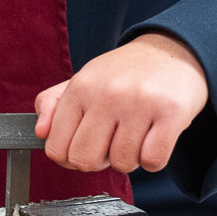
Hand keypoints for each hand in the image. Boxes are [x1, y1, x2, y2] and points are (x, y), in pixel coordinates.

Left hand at [35, 31, 207, 172]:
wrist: (175, 51)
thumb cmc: (128, 72)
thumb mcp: (86, 79)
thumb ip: (53, 103)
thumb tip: (40, 132)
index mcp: (81, 86)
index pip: (57, 148)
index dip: (71, 156)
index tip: (87, 144)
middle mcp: (108, 93)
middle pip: (85, 161)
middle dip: (100, 160)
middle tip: (114, 141)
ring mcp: (140, 103)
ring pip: (122, 164)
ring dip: (131, 157)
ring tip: (138, 132)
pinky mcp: (171, 113)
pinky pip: (153, 161)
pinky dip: (154, 159)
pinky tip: (156, 137)